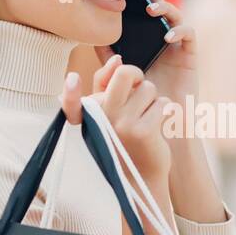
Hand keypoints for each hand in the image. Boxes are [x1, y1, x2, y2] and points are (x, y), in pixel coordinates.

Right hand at [61, 53, 171, 181]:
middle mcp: (101, 118)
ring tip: (147, 117)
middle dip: (137, 75)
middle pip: (125, 73)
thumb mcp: (108, 113)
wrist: (142, 175)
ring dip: (153, 99)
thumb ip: (106, 84)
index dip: (70, 92)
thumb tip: (117, 58)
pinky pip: (162, 103)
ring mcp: (122, 124)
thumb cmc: (126, 138)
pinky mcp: (143, 131)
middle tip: (139, 89)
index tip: (72, 80)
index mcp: (89, 114)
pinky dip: (165, 110)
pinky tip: (158, 124)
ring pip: (149, 88)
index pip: (71, 101)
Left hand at [90, 0, 196, 115]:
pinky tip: (168, 36)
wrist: (163, 126)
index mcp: (145, 41)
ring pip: (175, 16)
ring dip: (164, 8)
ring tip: (151, 10)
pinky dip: (179, 31)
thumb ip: (107, 59)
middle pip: (157, 7)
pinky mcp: (190, 55)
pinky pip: (189, 35)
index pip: (139, 13)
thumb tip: (91, 37)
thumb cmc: (140, 104)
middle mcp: (162, 39)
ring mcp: (177, 46)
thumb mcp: (119, 78)